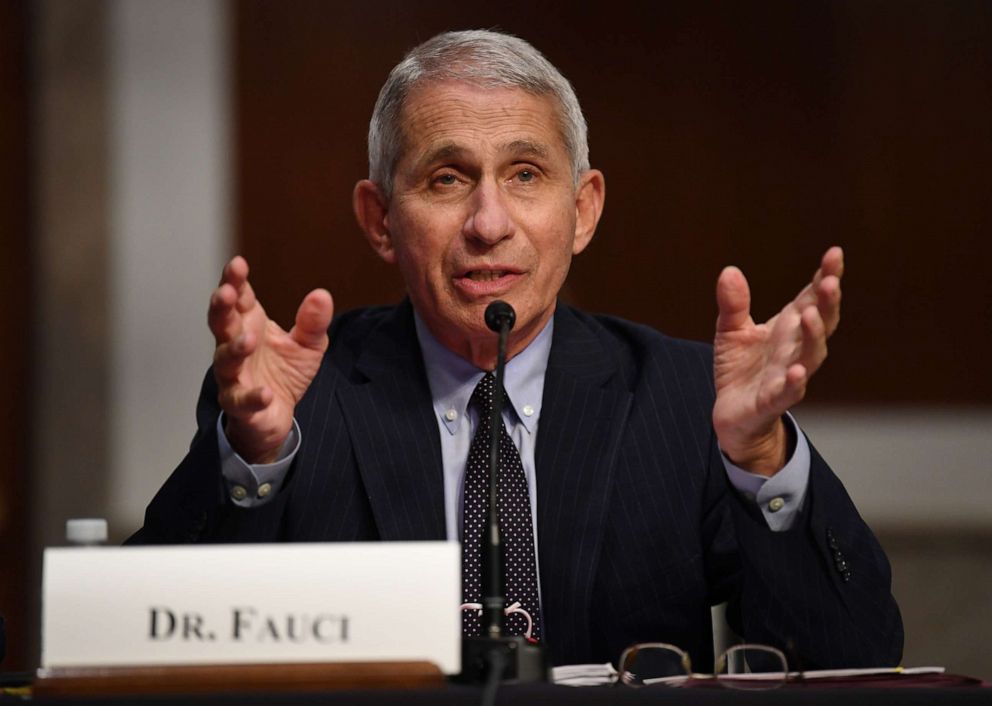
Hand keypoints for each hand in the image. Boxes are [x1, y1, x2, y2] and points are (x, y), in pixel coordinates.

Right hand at [208, 256, 332, 462]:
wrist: (276, 416)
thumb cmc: (283, 374)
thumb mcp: (308, 345)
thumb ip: (313, 323)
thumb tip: (322, 295)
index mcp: (249, 324)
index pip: (238, 298)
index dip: (234, 281)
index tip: (238, 264)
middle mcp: (235, 347)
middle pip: (221, 323)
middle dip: (222, 307)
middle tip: (227, 293)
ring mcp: (233, 376)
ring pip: (225, 360)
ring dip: (234, 349)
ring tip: (248, 339)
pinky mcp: (240, 405)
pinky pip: (241, 400)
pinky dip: (252, 397)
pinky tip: (264, 393)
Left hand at [711, 247, 842, 475]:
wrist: (732, 414)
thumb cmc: (741, 370)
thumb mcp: (731, 331)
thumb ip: (733, 304)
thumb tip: (729, 271)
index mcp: (788, 328)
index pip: (812, 299)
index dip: (826, 277)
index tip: (835, 253)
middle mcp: (795, 349)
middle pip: (820, 324)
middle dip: (827, 303)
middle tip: (830, 281)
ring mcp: (787, 375)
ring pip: (811, 355)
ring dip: (813, 336)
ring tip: (810, 315)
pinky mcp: (772, 401)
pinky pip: (788, 392)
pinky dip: (794, 382)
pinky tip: (797, 372)